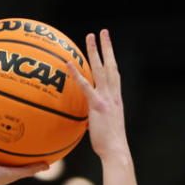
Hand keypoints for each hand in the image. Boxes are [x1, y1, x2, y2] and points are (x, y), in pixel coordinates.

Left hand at [67, 29, 130, 161]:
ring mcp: (107, 99)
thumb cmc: (109, 145)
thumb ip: (97, 118)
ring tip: (90, 36)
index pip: (115, 75)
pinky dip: (77, 74)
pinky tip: (68, 64)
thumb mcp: (104, 127)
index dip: (112, 60)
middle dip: (107, 48)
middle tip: (102, 32)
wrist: (116, 151)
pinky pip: (86, 86)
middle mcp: (114, 95)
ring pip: (101, 70)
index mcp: (116, 100)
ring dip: (95, 51)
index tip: (109, 49)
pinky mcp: (97, 106)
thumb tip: (88, 119)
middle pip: (111, 66)